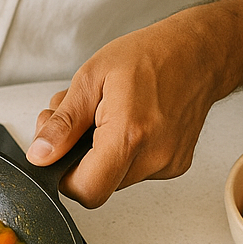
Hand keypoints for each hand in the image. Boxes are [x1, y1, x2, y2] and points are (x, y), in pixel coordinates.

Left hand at [26, 0, 242, 207]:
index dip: (63, 176)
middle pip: (97, 185)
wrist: (201, 52)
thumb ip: (64, 122)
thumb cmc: (150, 55)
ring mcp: (168, 164)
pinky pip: (133, 170)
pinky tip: (125, 121)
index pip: (86, 190)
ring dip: (98, 153)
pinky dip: (121, 152)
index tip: (58, 151)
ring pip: (114, 178)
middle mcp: (154, 156)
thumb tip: (41, 154)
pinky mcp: (175, 166)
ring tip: (102, 114)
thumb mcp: (91, 77)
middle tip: (76, 119)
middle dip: (76, 157)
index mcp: (130, 134)